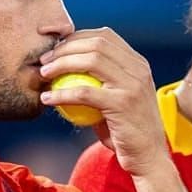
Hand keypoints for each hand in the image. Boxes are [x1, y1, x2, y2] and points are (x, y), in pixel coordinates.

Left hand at [38, 28, 167, 176]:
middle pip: (96, 43)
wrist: (148, 156)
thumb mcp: (117, 98)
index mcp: (138, 63)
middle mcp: (139, 69)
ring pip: (91, 61)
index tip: (53, 46)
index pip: (104, 36)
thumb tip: (63, 65)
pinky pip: (84, 93)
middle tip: (44, 61)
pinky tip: (47, 99)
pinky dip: (61, 94)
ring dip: (61, 64)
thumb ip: (99, 81)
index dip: (75, 35)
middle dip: (64, 48)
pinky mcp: (123, 104)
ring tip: (43, 75)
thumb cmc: (126, 130)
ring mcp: (133, 85)